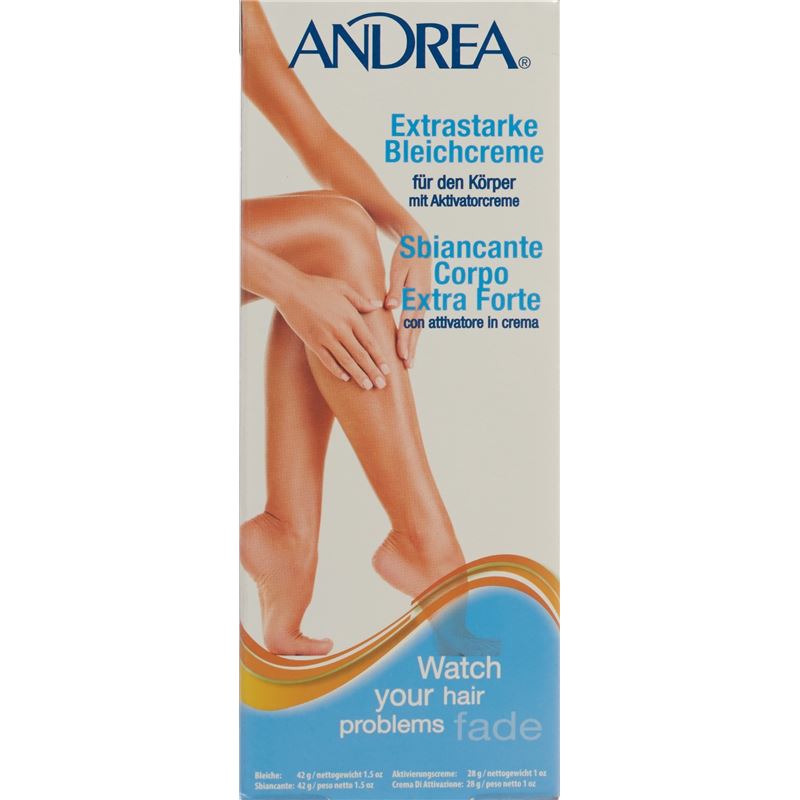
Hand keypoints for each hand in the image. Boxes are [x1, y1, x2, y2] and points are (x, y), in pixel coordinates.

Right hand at [278, 274, 389, 388]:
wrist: (290, 290)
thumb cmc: (317, 286)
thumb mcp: (343, 288)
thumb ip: (361, 300)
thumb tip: (377, 306)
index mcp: (351, 317)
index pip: (369, 342)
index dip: (379, 357)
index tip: (387, 369)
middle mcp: (341, 329)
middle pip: (360, 355)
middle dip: (372, 371)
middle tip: (382, 385)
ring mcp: (326, 337)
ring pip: (346, 361)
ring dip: (358, 375)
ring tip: (367, 386)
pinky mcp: (313, 342)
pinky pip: (327, 360)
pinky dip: (336, 370)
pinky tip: (345, 378)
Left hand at [384, 240, 430, 367]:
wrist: (420, 244)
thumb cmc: (406, 254)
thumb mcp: (398, 269)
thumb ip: (395, 289)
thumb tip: (391, 307)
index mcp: (417, 294)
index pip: (409, 322)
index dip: (404, 339)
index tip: (400, 354)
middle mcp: (423, 300)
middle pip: (416, 329)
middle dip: (411, 348)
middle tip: (408, 366)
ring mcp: (425, 301)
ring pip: (418, 327)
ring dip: (414, 344)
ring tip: (409, 361)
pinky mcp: (422, 300)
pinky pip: (418, 321)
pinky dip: (414, 334)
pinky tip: (409, 343)